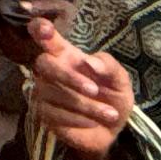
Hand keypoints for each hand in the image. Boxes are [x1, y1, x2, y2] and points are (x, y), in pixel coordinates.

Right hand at [19, 17, 132, 159]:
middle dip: (69, 77)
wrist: (113, 130)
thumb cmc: (113, 96)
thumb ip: (108, 66)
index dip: (40, 29)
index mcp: (67, 55)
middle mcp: (50, 71)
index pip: (46, 37)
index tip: (45, 29)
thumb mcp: (120, 79)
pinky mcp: (44, 114)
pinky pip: (56, 114)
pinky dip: (79, 118)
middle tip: (94, 90)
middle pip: (44, 63)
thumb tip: (89, 62)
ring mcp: (44, 93)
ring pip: (55, 93)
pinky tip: (93, 121)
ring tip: (109, 113)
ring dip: (86, 105)